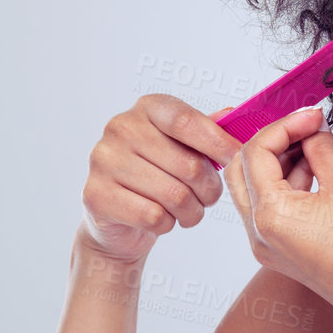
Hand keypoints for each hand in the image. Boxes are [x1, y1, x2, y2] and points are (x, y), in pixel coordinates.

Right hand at [79, 98, 243, 264]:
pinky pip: (153, 216)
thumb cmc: (160, 175)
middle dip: (209, 189)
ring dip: (191, 211)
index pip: (186, 121)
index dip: (218, 143)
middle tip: (208, 196)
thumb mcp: (184, 147)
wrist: (120, 218)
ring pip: (174, 195)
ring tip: (187, 210)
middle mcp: (121, 128)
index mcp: (147, 108)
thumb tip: (232, 115)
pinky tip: (162, 219)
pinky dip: (167, 224)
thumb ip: (208, 131)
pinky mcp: (97, 195)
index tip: (236, 159)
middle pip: (188, 165)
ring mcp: (104, 160)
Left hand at [222, 106, 332, 332]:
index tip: (311, 114)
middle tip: (305, 125)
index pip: (256, 152)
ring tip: (317, 148)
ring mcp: (267, 247)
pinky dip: (287, 185)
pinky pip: (272, 209)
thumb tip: (311, 130)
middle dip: (272, 141)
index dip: (284, 125)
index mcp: (269, 216)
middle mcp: (258, 234)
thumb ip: (322, 148)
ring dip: (280, 162)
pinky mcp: (282, 254)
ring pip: (255, 189)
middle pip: (243, 169)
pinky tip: (318, 173)